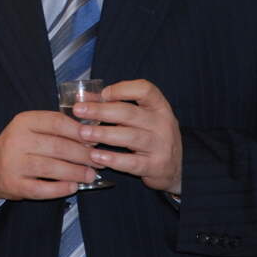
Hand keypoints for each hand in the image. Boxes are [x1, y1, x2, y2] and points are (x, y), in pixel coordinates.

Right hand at [0, 110, 99, 209]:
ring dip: (76, 172)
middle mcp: (17, 140)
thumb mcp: (31, 128)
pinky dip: (61, 189)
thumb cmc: (19, 146)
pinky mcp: (14, 185)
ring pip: (51, 168)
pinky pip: (42, 189)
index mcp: (24, 121)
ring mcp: (14, 164)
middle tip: (98, 160)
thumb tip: (90, 136)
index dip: (78, 131)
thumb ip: (55, 128)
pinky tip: (73, 187)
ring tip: (90, 175)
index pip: (56, 122)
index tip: (94, 139)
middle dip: (82, 154)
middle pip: (57, 146)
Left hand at [73, 79, 182, 193]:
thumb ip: (115, 106)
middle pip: (129, 113)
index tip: (103, 94)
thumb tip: (84, 98)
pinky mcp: (156, 166)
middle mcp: (162, 123)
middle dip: (101, 111)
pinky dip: (113, 159)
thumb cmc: (152, 136)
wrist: (177, 167)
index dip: (122, 89)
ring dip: (103, 134)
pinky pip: (132, 162)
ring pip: (129, 137)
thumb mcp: (141, 117)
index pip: (144, 89)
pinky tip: (96, 156)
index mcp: (158, 106)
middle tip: (79, 111)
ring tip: (83, 133)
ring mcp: (161, 145)